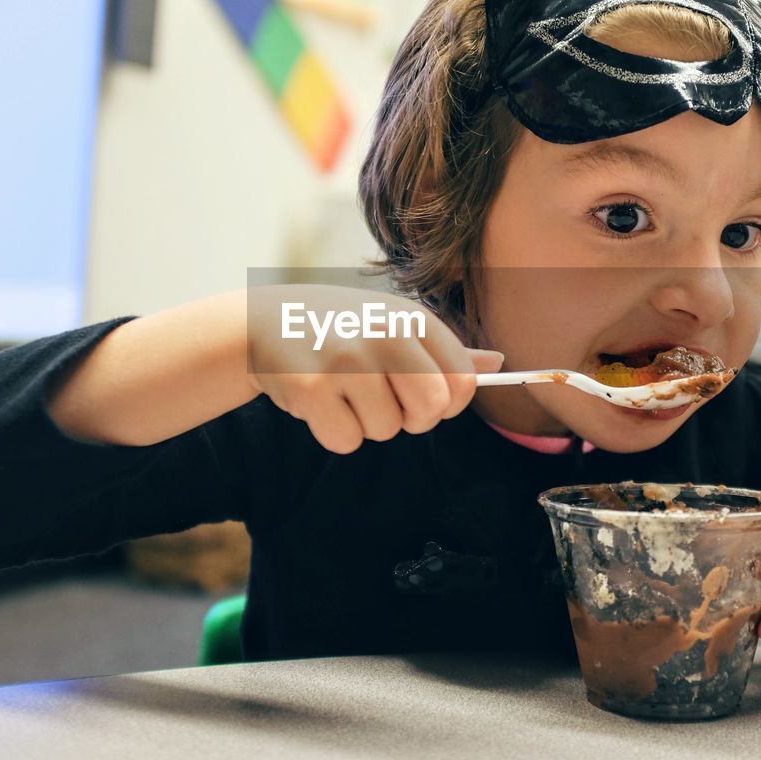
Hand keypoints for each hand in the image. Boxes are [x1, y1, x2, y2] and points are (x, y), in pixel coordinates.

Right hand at [247, 285, 502, 454]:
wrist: (263, 323)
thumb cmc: (341, 329)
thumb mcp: (393, 325)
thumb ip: (444, 350)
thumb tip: (498, 365)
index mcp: (412, 318)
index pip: (462, 382)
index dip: (446, 403)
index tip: (420, 396)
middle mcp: (384, 333)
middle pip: (430, 409)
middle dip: (411, 419)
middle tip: (382, 399)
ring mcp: (347, 360)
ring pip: (386, 430)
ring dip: (366, 423)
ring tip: (342, 390)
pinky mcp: (312, 388)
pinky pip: (346, 440)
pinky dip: (335, 432)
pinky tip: (320, 402)